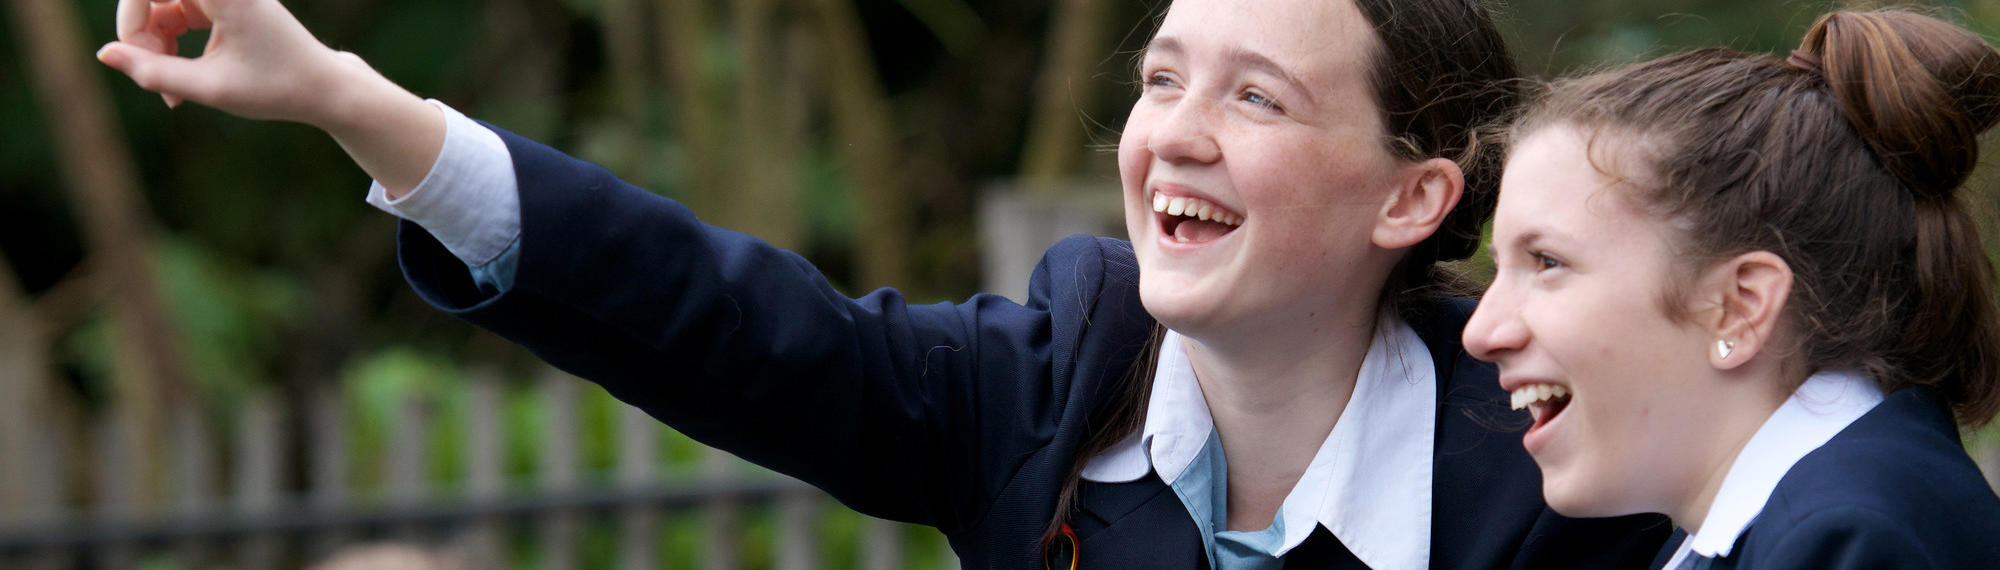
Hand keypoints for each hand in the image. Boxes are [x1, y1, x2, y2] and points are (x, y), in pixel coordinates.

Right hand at [97, 0, 445, 193]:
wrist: (324, 89)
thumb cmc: (276, 88)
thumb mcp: (211, 88)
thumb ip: (154, 72)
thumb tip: (103, 55)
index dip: (131, 16)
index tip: (136, 55)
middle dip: (141, 36)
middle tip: (152, 78)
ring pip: (161, 8)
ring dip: (155, 46)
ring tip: (173, 92)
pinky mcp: (223, 6)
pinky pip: (177, 17)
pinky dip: (171, 46)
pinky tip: (181, 84)